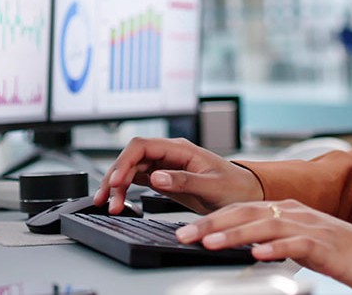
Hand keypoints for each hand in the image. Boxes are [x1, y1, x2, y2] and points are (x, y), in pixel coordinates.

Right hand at [92, 137, 263, 214]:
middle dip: (115, 177)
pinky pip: (137, 180)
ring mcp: (164, 166)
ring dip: (117, 185)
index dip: (125, 161)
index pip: (142, 146)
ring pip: (131, 170)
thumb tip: (156, 177)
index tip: (116, 181)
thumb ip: (184, 180)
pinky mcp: (163, 179)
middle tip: (106, 200)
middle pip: (131, 158)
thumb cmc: (234, 186)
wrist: (245, 193)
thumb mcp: (212, 185)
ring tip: (107, 205)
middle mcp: (169, 154)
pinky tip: (116, 201)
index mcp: (180, 149)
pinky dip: (124, 190)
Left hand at [176, 199, 351, 292]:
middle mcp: (294, 213)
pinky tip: (258, 254)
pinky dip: (275, 248)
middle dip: (212, 223)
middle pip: (246, 212)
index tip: (185, 229)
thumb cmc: (340, 252)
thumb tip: (242, 245)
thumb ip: (272, 238)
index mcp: (286, 209)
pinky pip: (296, 245)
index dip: (212, 217)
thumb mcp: (299, 241)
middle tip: (185, 234)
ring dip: (235, 234)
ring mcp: (310, 227)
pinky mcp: (325, 246)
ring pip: (265, 225)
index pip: (241, 209)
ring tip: (210, 242)